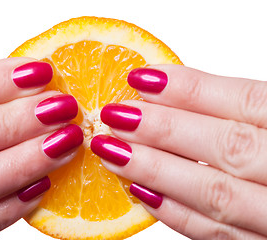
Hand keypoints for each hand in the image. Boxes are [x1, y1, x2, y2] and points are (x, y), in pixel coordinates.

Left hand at [91, 65, 266, 238]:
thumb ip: (247, 108)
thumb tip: (174, 89)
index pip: (247, 102)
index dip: (191, 89)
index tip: (140, 77)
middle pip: (226, 147)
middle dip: (163, 129)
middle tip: (114, 115)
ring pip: (216, 194)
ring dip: (156, 171)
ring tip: (112, 151)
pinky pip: (219, 236)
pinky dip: (176, 214)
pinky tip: (140, 192)